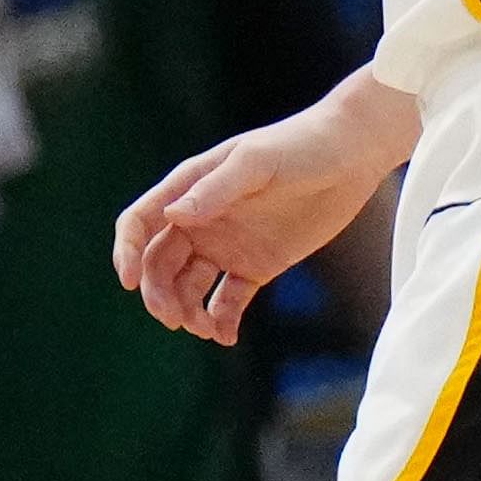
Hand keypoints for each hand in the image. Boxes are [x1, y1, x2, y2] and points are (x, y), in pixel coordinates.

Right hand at [112, 78, 407, 344]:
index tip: (129, 282)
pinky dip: (221, 320)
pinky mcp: (257, 265)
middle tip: (174, 318)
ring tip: (206, 330)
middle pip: (160, 264)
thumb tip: (172, 216)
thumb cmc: (300, 144)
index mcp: (189, 190)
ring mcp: (227, 245)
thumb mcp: (256, 162)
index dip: (127, 252)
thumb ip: (215, 189)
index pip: (142, 223)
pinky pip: (228, 300)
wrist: (353, 154)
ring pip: (189, 287)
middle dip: (158, 294)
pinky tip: (225, 336)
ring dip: (187, 311)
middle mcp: (201, 221)